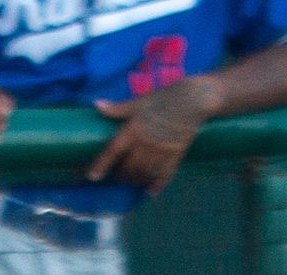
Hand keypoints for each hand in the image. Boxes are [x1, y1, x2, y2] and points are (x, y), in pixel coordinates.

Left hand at [89, 77, 217, 193]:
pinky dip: (156, 186)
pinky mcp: (175, 154)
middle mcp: (145, 143)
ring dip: (135, 181)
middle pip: (127, 168)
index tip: (91, 177)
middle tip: (118, 175)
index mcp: (133, 129)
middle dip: (121, 175)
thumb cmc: (165, 96)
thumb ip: (119, 108)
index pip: (112, 151)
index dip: (101, 165)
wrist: (195, 98)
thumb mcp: (140, 100)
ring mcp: (161, 151)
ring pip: (143, 174)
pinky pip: (164, 175)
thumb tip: (96, 105)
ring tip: (132, 181)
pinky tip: (151, 191)